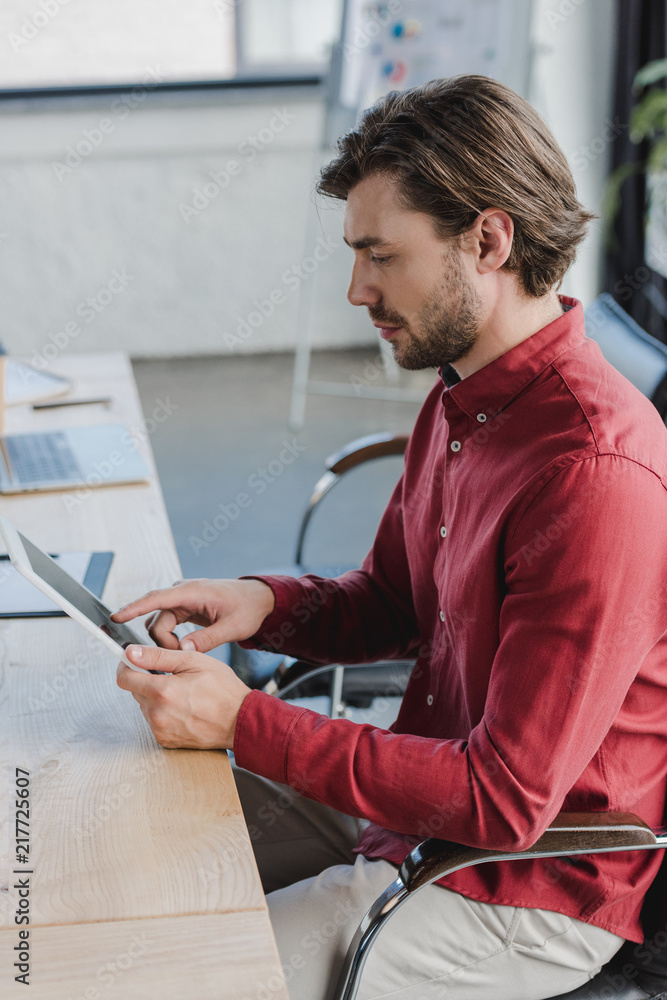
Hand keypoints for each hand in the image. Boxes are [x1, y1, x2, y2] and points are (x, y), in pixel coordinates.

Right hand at [111, 578, 275, 652]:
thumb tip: (183, 650)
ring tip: (188, 653)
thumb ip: (208, 638)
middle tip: (182, 657)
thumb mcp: (233, 627)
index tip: (115, 616)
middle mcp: (183, 592)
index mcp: (193, 591)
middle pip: (157, 619)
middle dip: (163, 642)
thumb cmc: (248, 607)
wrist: (257, 598)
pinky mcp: (183, 607)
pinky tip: (182, 648)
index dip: (134, 607)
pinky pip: (168, 624)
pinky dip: (171, 638)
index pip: (157, 598)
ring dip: (168, 642)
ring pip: (160, 624)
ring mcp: (182, 599)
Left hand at [116, 642, 250, 748]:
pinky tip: (184, 708)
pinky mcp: (166, 741)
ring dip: (156, 697)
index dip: (126, 665)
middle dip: (147, 680)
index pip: (124, 678)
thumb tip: (131, 652)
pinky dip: (164, 712)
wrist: (241, 721)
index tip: (134, 660)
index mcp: (162, 692)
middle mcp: (157, 715)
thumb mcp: (193, 661)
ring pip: (145, 706)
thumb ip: (158, 656)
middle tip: (172, 676)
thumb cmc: (223, 690)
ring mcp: (160, 730)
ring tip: (183, 693)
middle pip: (135, 691)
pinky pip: (155, 721)